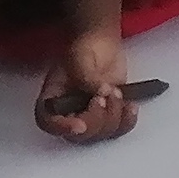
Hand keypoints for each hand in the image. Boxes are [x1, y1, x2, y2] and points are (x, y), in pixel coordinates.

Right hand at [36, 28, 136, 142]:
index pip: (48, 122)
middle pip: (78, 135)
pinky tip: (130, 105)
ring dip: (114, 116)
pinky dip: (127, 120)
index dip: (62, 128)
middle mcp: (69, 112)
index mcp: (53, 98)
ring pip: (101, 134)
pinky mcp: (109, 115)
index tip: (79, 125)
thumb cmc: (84, 46)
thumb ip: (87, 76)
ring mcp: (90, 115)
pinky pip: (119, 129)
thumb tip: (100, 91)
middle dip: (96, 119)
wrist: (102, 42)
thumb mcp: (80, 57)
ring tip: (116, 92)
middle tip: (104, 96)